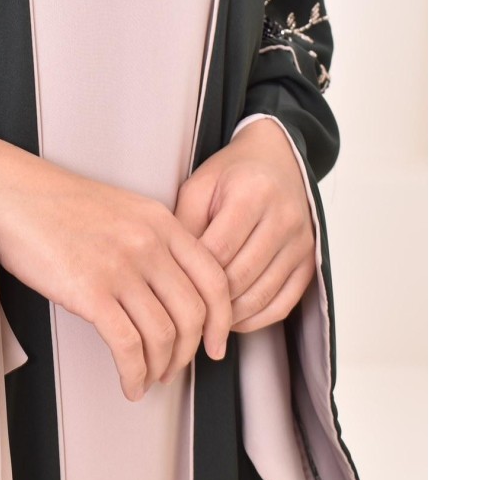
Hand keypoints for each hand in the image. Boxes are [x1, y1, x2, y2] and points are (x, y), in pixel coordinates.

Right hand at [0, 137, 232, 402]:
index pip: (214, 279)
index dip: (222, 321)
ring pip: (163, 335)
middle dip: (188, 352)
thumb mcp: (120, 210)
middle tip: (174, 368)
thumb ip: (152, 241)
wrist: (9, 194)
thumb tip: (167, 291)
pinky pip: (127, 345)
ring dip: (160, 368)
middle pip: (193, 314)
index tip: (216, 343)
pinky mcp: (90, 290)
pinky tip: (130, 382)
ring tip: (148, 378)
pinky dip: (134, 373)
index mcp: (161, 222)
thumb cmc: (54, 204)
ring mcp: (120, 267)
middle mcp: (148, 243)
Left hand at [173, 117, 316, 333]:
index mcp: (253, 194)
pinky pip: (283, 304)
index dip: (191, 275)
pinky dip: (255, 319)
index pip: (218, 250)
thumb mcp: (198, 187)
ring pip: (261, 296)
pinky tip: (231, 319)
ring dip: (229, 315)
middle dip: (208, 299)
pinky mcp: (309, 261)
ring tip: (203, 318)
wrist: (277, 160)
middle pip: (240, 277)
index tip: (170, 288)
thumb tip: (173, 273)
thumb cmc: (232, 175)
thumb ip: (184, 226)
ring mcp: (301, 243)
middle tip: (182, 311)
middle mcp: (284, 218)